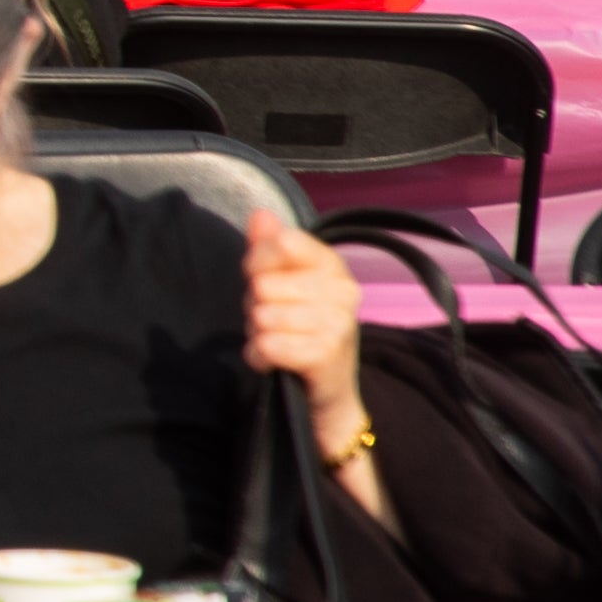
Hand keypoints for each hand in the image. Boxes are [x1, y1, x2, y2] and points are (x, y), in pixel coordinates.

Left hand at [244, 209, 368, 425]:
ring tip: (276, 338)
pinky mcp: (327, 356)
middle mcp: (345, 292)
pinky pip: (269, 345)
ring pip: (263, 315)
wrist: (325, 388)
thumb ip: (267, 247)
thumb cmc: (297, 327)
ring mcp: (340, 324)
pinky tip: (272, 358)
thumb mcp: (279, 282)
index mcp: (333, 266)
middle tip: (274, 320)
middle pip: (265, 284)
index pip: (283, 244)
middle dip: (256, 305)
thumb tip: (261, 213)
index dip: (258, 262)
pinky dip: (259, 355)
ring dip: (257, 332)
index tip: (263, 278)